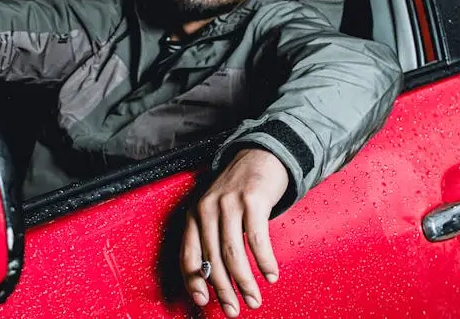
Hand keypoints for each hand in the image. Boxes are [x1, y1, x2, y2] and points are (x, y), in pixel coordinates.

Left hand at [180, 148, 288, 316]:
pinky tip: (270, 275)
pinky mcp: (252, 200)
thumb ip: (211, 237)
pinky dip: (264, 261)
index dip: (194, 281)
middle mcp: (207, 209)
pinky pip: (257, 239)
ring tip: (254, 299)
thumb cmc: (237, 190)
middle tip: (235, 310)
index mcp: (194, 215)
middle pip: (213, 259)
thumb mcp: (215, 209)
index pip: (189, 254)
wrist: (259, 155)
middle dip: (224, 290)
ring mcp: (229, 203)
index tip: (203, 301)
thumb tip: (213, 279)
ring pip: (233, 253)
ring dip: (245, 282)